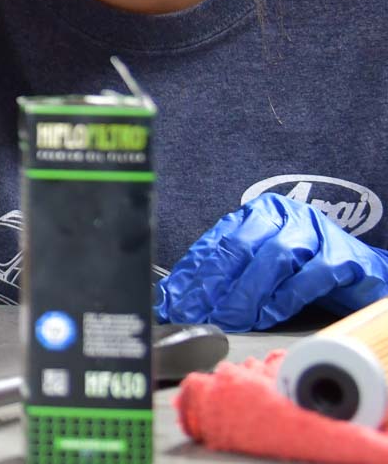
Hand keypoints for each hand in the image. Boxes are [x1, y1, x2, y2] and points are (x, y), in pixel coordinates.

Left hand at [156, 193, 387, 329]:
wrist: (361, 272)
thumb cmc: (303, 269)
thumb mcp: (260, 266)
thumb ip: (226, 274)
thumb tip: (179, 297)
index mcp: (258, 213)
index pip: (217, 241)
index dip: (192, 272)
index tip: (173, 300)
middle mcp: (285, 216)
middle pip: (240, 247)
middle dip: (214, 284)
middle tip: (196, 313)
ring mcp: (315, 233)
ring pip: (272, 259)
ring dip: (245, 293)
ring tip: (227, 319)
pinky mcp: (342, 257)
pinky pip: (309, 277)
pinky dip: (284, 298)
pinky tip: (266, 316)